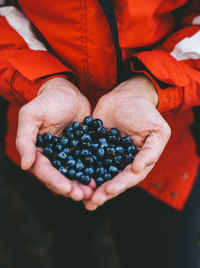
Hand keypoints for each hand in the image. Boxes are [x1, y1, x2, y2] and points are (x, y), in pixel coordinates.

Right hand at [16, 77, 92, 200]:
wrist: (68, 92)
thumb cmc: (47, 101)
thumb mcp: (31, 115)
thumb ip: (25, 139)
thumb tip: (25, 165)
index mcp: (38, 152)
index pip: (45, 171)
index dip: (55, 181)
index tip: (67, 189)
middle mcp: (53, 157)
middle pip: (61, 177)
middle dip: (72, 188)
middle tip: (84, 196)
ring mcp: (69, 154)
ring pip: (75, 174)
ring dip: (83, 185)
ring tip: (94, 192)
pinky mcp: (83, 149)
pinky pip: (88, 163)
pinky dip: (94, 172)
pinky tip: (102, 178)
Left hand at [84, 75, 170, 209]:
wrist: (128, 95)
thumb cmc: (146, 113)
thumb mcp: (157, 131)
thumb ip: (151, 151)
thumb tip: (137, 169)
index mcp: (137, 162)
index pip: (128, 178)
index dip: (119, 185)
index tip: (108, 191)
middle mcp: (120, 162)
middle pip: (111, 180)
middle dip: (101, 192)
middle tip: (91, 202)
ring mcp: (105, 155)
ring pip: (96, 173)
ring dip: (88, 186)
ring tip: (79, 197)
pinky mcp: (92, 145)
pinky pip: (84, 157)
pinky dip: (77, 167)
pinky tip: (69, 175)